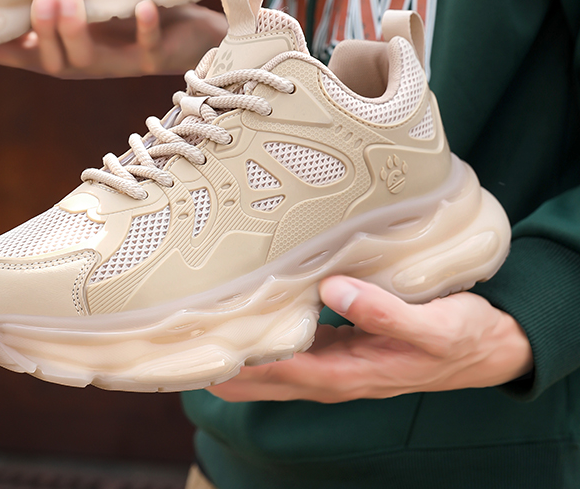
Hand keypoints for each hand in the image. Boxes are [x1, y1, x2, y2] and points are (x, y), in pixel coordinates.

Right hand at [0, 0, 227, 78]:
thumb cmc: (133, 16)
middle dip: (43, 33)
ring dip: (77, 31)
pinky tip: (144, 6)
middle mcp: (92, 62)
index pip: (28, 56)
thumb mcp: (94, 6)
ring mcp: (122, 63)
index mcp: (72, 51)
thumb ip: (60, 2)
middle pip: (55, 62)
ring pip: (90, 60)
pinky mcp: (156, 58)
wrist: (194, 34)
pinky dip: (145, 27)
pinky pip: (147, 47)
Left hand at [208, 276, 532, 402]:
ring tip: (200, 330)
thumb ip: (383, 311)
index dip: (240, 363)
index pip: (280, 370)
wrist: (485, 348)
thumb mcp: (431, 326)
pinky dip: (267, 337)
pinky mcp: (343, 346)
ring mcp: (337, 362)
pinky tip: (251, 316)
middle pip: (266, 376)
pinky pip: (294, 346)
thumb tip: (333, 290)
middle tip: (180, 344)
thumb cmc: (459, 337)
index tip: (202, 349)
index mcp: (350, 373)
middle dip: (226, 366)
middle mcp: (335, 373)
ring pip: (275, 363)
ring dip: (240, 352)